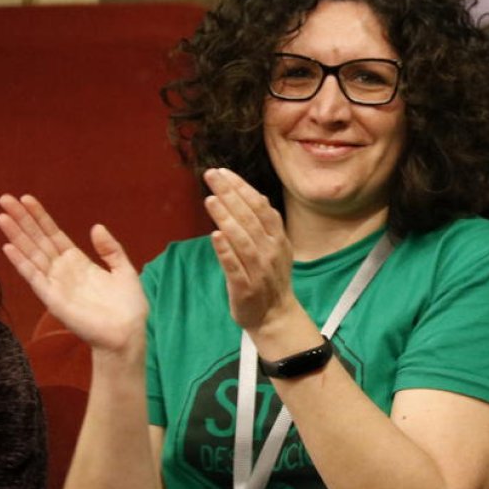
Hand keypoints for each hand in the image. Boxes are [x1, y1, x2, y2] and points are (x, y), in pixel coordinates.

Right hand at [0, 195, 147, 352]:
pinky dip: (21, 262)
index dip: (40, 217)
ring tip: (2, 217)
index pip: (54, 234)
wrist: (127, 332)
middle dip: (22, 220)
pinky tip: (9, 247)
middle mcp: (63, 270)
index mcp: (78, 262)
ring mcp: (55, 283)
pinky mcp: (52, 298)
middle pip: (38, 240)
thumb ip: (110, 249)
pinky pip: (34, 277)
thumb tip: (96, 227)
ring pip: (32, 254)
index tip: (26, 198)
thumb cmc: (127, 305)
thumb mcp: (123, 270)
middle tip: (5, 198)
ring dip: (16, 236)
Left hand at [202, 168, 303, 331]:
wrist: (274, 316)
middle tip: (211, 176)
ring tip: (210, 200)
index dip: (241, 188)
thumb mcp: (275, 248)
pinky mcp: (245, 288)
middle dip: (230, 194)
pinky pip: (235, 268)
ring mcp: (259, 270)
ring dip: (226, 219)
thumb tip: (257, 196)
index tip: (223, 172)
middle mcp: (270, 251)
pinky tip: (215, 236)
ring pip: (242, 240)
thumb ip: (265, 224)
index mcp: (277, 238)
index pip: (260, 206)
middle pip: (250, 218)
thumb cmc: (269, 278)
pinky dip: (226, 252)